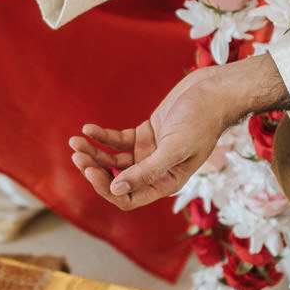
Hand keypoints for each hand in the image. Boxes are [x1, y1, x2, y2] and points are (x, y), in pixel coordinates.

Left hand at [68, 54, 289, 209]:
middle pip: (116, 180)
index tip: (89, 170)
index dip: (106, 188)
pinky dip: (102, 136)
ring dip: (93, 153)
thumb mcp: (175, 147)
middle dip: (95, 170)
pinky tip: (88, 129)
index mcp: (166, 182)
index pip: (128, 197)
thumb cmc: (201, 120)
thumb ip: (147, 171)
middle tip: (77, 154)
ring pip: (113, 160)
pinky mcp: (145, 134)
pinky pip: (117, 140)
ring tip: (75, 142)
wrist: (214, 91)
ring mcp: (149, 153)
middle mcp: (155, 171)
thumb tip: (116, 189)